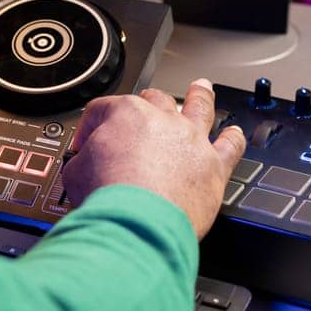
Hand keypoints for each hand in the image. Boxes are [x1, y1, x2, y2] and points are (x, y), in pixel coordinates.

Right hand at [61, 79, 246, 239]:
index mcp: (126, 114)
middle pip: (155, 100)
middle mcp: (162, 120)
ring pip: (200, 107)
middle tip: (146, 107)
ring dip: (200, 97)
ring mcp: (191, 141)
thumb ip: (82, 161)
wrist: (138, 221)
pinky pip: (230, 146)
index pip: (104, 110)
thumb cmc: (110, 197)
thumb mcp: (76, 173)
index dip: (92, 127)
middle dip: (148, 103)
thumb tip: (81, 166)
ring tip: (202, 89)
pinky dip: (233, 139)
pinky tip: (234, 134)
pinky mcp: (213, 166)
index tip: (88, 145)